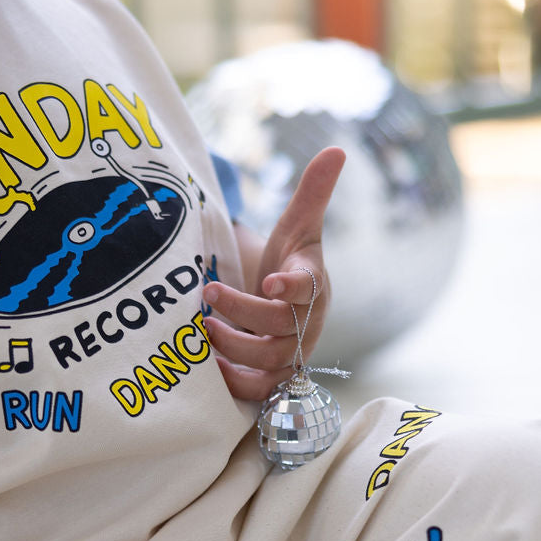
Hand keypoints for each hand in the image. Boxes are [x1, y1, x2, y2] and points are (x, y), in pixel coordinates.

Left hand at [204, 148, 345, 401]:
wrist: (286, 303)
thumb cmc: (290, 262)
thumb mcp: (298, 226)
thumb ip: (313, 192)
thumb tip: (337, 150)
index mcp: (314, 283)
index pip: (310, 287)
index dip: (293, 286)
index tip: (271, 280)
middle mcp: (307, 322)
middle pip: (282, 327)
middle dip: (244, 312)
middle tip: (209, 291)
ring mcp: (293, 353)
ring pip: (270, 362)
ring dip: (234, 348)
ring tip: (203, 328)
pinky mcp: (276, 378)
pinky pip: (261, 391)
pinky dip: (237, 383)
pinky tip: (211, 367)